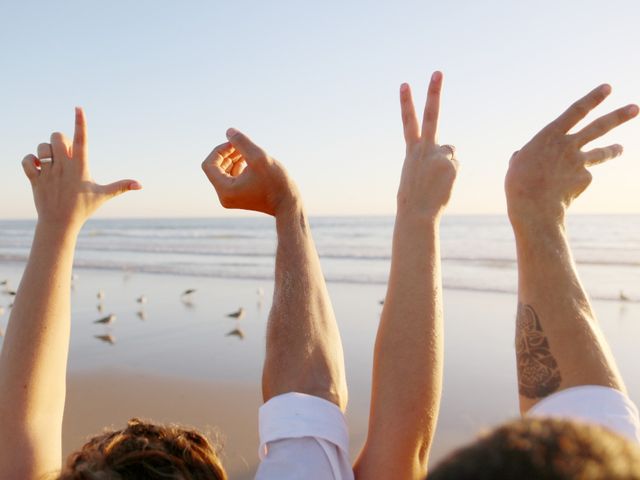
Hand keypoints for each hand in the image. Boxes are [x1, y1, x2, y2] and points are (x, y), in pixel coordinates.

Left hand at [22, 108, 141, 232]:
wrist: (60, 224)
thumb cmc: (83, 208)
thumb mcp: (103, 195)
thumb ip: (121, 186)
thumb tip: (141, 185)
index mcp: (81, 167)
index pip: (81, 140)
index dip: (80, 123)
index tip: (78, 108)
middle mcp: (64, 167)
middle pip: (57, 136)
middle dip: (60, 139)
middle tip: (64, 153)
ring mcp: (48, 173)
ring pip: (41, 147)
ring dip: (45, 150)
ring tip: (51, 162)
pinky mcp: (35, 179)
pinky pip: (27, 160)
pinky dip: (30, 160)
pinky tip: (37, 167)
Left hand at [201, 128, 298, 215]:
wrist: (288, 204)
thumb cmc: (276, 183)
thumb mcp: (258, 157)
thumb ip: (242, 142)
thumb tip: (229, 131)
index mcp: (225, 189)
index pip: (209, 164)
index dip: (219, 150)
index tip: (234, 144)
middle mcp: (224, 196)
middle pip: (215, 168)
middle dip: (226, 154)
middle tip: (241, 146)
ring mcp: (231, 198)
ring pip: (223, 172)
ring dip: (232, 159)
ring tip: (246, 152)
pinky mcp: (238, 197)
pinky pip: (231, 178)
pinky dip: (237, 167)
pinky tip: (248, 160)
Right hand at [397, 71, 458, 219]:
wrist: (416, 213)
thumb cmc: (414, 198)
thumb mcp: (415, 174)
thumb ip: (428, 158)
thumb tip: (449, 154)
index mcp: (412, 151)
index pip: (408, 122)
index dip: (406, 103)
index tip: (405, 84)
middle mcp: (424, 148)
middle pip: (431, 115)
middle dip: (433, 93)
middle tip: (437, 72)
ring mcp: (438, 155)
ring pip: (450, 150)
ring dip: (446, 163)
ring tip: (435, 180)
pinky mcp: (451, 164)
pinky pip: (455, 165)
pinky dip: (450, 174)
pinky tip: (442, 185)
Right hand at [505, 84, 637, 228]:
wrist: (535, 206)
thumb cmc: (520, 184)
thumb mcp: (517, 164)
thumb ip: (524, 155)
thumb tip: (520, 156)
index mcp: (550, 135)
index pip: (576, 111)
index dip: (593, 98)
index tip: (608, 88)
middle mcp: (569, 145)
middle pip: (600, 127)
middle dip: (619, 116)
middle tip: (635, 108)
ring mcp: (580, 162)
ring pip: (601, 153)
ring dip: (613, 150)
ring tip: (621, 148)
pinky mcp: (585, 180)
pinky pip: (579, 179)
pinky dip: (570, 185)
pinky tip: (561, 193)